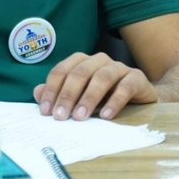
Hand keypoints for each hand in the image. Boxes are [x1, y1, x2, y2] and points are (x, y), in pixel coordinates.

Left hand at [34, 51, 155, 120]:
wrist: (140, 100)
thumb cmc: (105, 98)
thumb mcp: (80, 98)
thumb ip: (59, 94)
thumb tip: (37, 92)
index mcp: (83, 62)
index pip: (62, 71)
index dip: (52, 90)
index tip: (45, 111)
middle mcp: (100, 60)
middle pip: (80, 72)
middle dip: (68, 95)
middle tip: (60, 116)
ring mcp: (119, 67)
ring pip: (102, 77)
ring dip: (89, 97)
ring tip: (80, 117)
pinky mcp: (137, 78)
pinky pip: (125, 86)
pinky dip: (114, 100)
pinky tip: (105, 116)